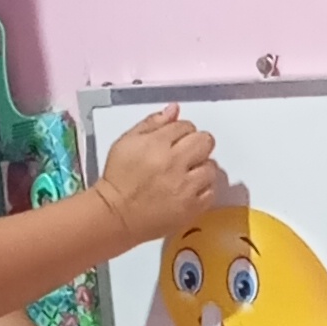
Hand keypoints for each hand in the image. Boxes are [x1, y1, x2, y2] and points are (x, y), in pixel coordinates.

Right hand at [85, 105, 219, 252]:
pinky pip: (211, 191)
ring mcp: (186, 188)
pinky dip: (204, 189)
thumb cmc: (118, 177)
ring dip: (201, 168)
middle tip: (185, 155)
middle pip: (205, 141)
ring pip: (211, 167)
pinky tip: (190, 189)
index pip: (185, 126)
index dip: (180, 131)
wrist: (115, 215)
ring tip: (187, 175)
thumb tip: (175, 109)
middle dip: (197, 144)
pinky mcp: (192, 208)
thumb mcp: (126, 142)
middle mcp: (174, 163)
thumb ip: (151, 123)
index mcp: (156, 144)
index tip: (172, 141)